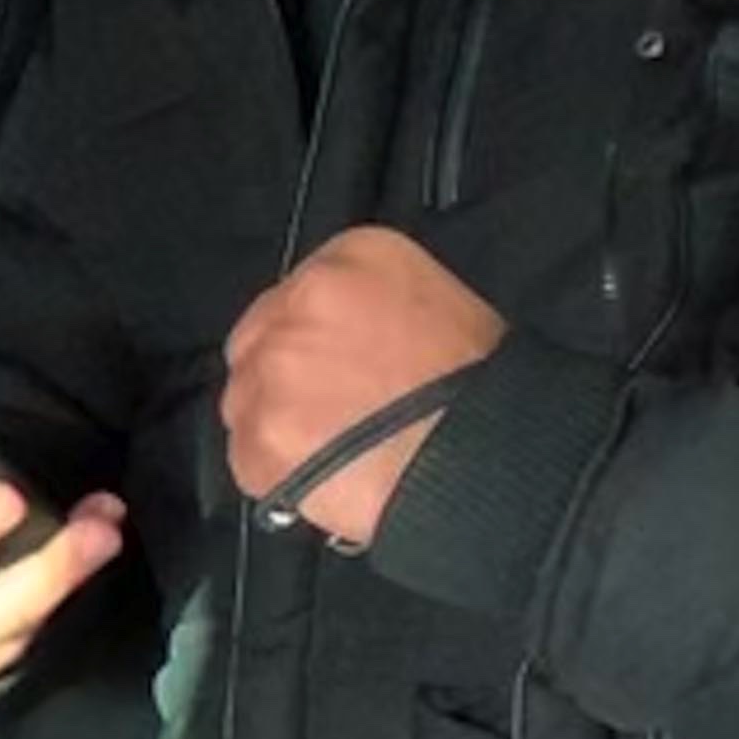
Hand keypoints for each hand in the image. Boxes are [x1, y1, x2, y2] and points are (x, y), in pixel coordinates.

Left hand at [221, 229, 508, 551]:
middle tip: (335, 412)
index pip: (293, 295)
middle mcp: (297, 307)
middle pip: (257, 344)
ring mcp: (271, 374)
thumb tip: (340, 334)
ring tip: (340, 449)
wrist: (492, 456)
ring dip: (280, 425)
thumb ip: (372, 305)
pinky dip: (279, 472)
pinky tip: (328, 477)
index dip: (311, 338)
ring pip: (247, 401)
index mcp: (348, 261)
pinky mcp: (259, 437)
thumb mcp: (440, 303)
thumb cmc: (483, 386)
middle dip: (285, 378)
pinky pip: (249, 457)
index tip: (333, 364)